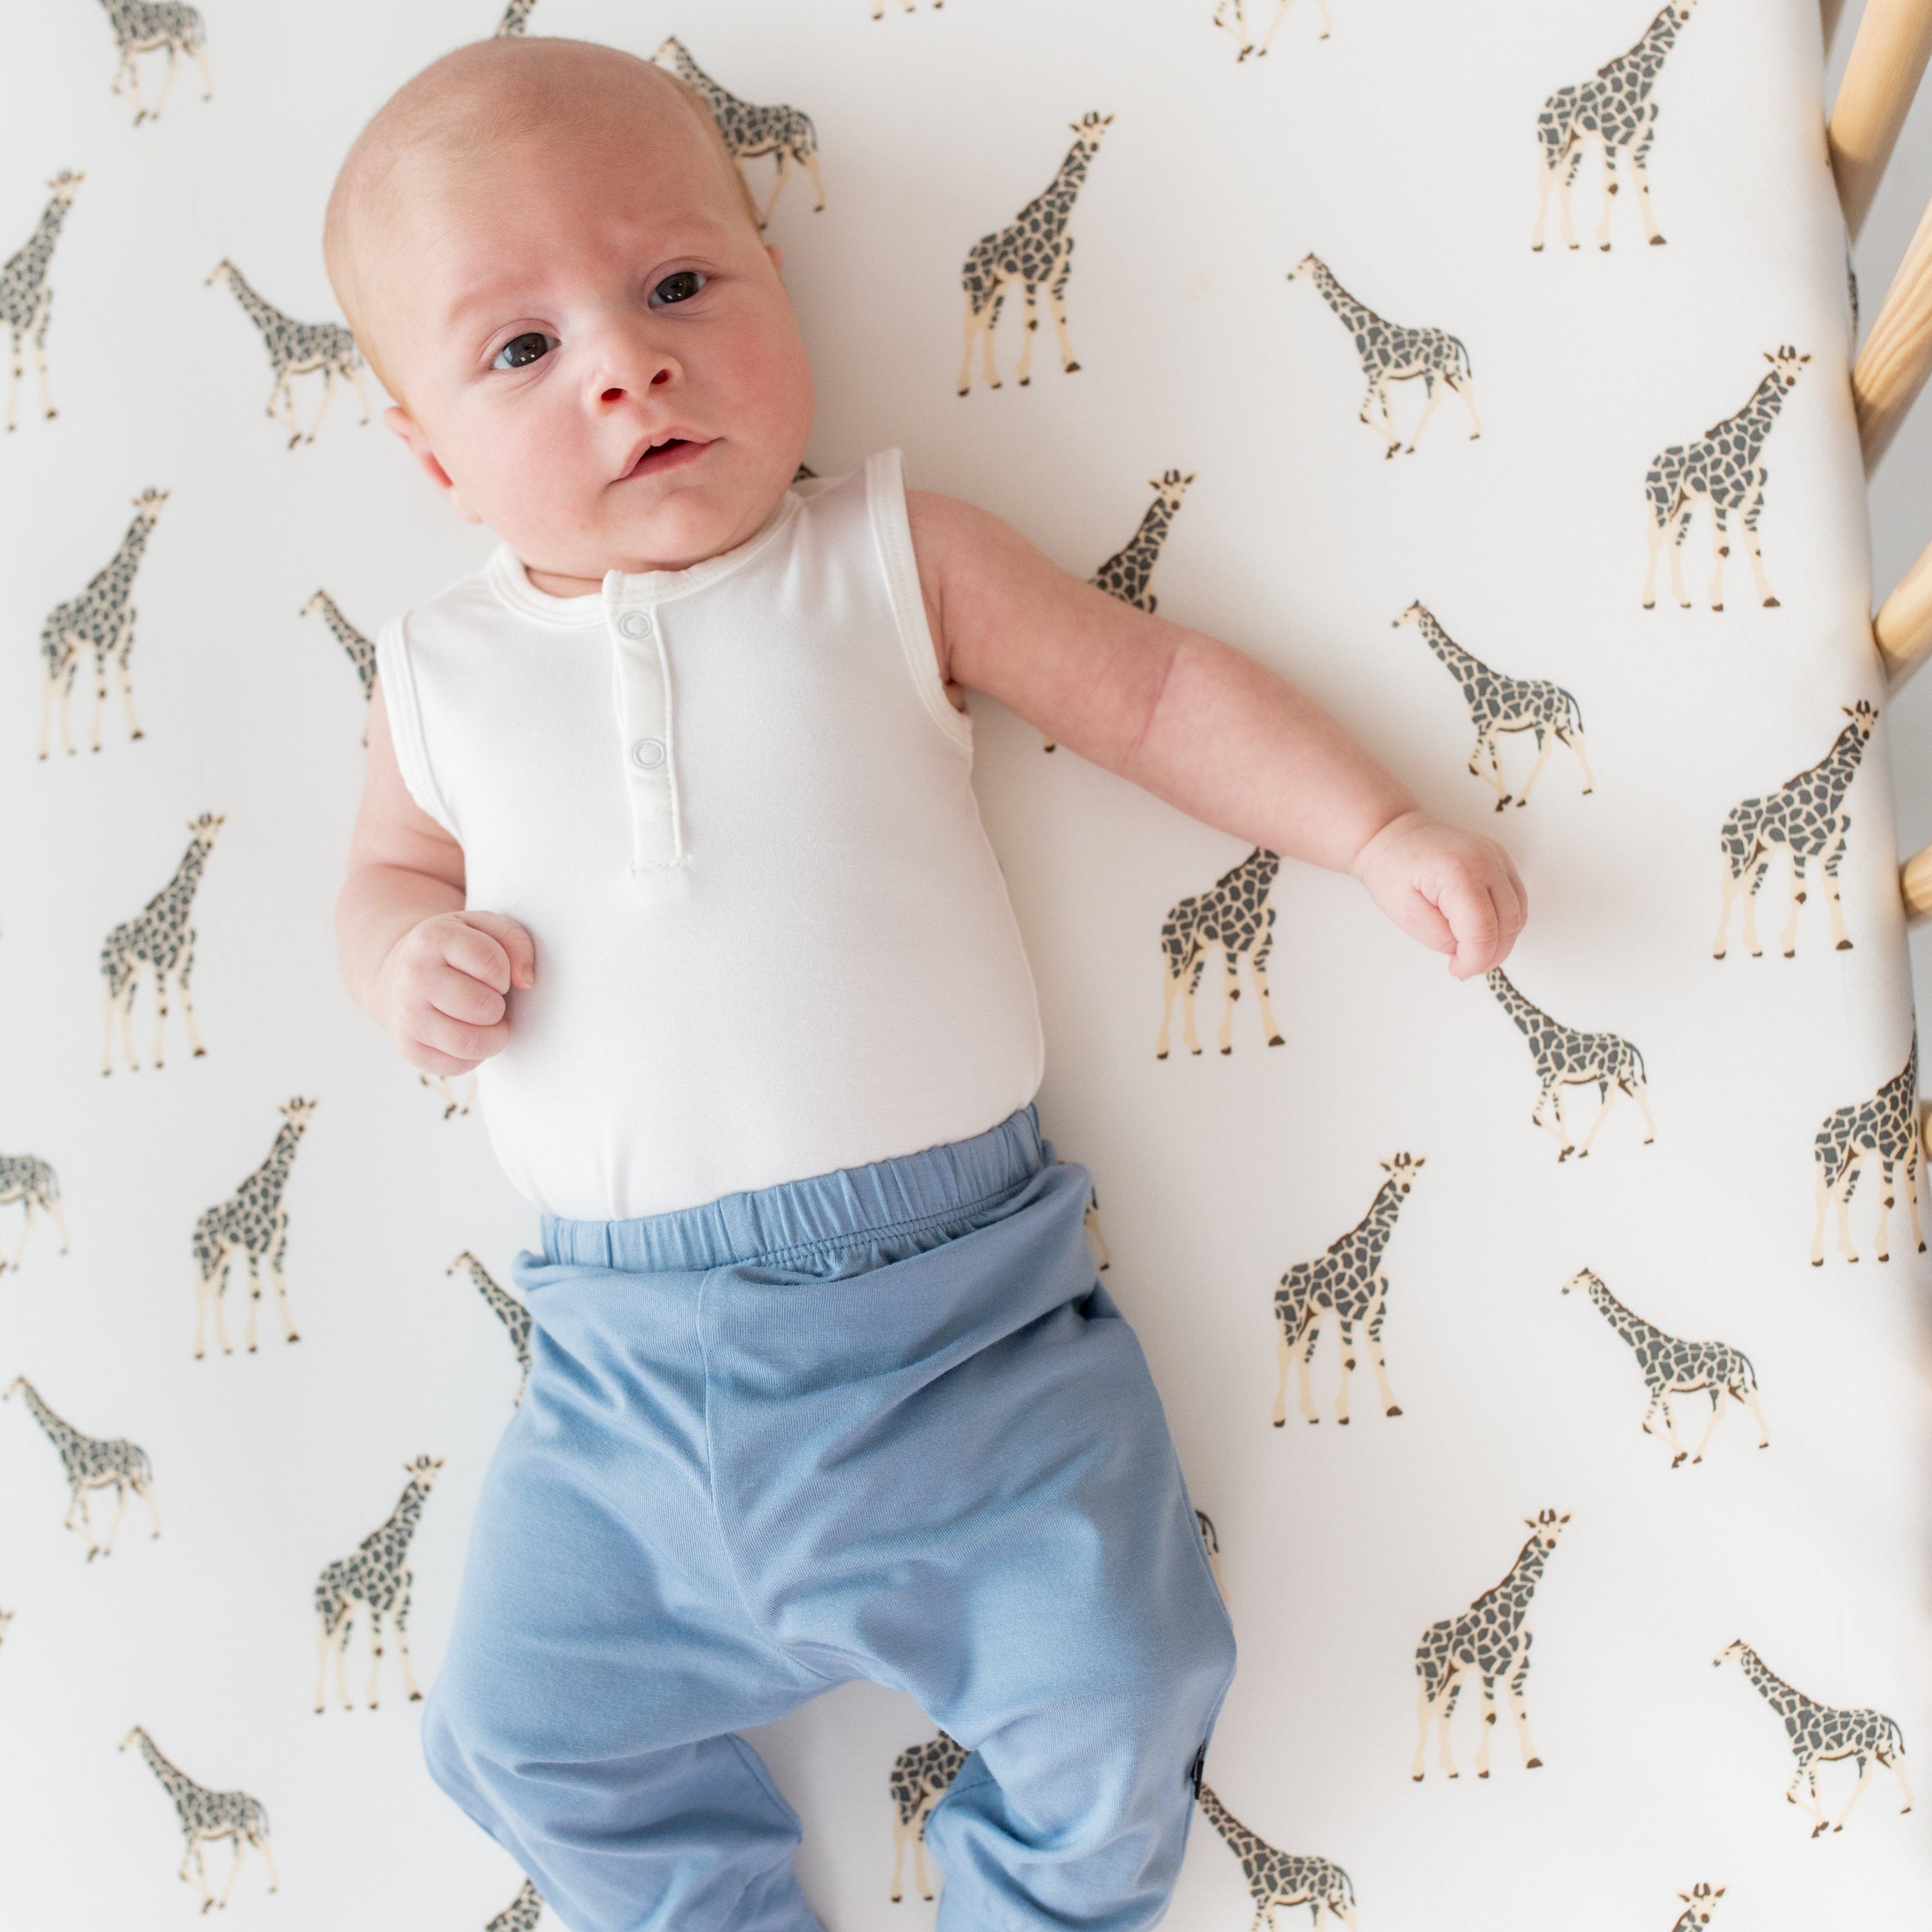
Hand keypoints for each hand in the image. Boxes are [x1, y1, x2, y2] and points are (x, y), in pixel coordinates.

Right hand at [378, 910, 535, 1073]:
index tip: (494, 974)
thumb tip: (527, 982)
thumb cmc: (456, 950)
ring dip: (492, 1036)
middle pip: (484, 1007)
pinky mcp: (407, 1047)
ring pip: (470, 1042)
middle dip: (498, 1006)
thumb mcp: (485, 928)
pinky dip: (473, 1055)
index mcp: (434, 937)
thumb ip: (516, 941)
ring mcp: (406, 1014)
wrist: (402, 972)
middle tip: (489, 1000)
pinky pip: (458, 1065)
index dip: (505, 974)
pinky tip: (465, 1033)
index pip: (493, 964)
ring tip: (485, 1021)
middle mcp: (413, 975)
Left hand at [1349, 808, 1525, 978]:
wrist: (1393, 835)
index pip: (1483, 930)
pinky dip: (1505, 921)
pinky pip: (1516, 899)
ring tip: (1472, 950)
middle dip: (1491, 954)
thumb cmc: (1392, 870)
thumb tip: (1467, 949)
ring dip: (1502, 940)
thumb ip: (1440, 937)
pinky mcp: (1501, 860)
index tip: (1457, 970)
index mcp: (1459, 873)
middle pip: (1509, 923)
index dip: (1474, 960)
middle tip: (1466, 966)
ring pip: (1518, 913)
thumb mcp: (1404, 912)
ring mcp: (1497, 858)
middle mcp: (1487, 861)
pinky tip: (1482, 930)